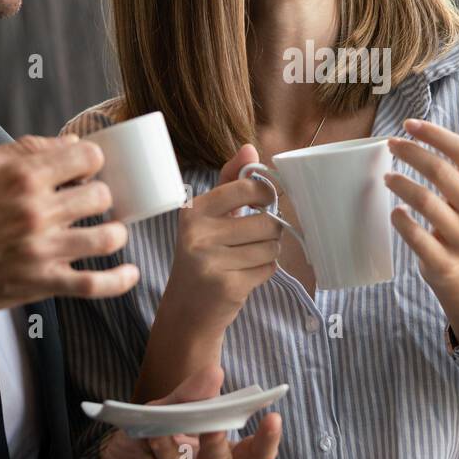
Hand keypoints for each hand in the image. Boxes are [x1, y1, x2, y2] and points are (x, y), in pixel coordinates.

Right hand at [0, 134, 137, 324]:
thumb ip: (22, 149)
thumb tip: (67, 143)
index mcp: (22, 176)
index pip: (87, 157)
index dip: (92, 160)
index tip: (86, 169)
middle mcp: (37, 211)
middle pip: (102, 195)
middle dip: (99, 195)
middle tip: (88, 201)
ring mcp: (43, 250)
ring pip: (108, 237)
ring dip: (113, 231)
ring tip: (106, 230)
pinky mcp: (43, 283)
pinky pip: (95, 285)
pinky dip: (120, 280)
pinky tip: (130, 272)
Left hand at [86, 365, 282, 458]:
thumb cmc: (148, 442)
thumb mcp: (165, 410)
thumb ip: (189, 395)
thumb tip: (214, 373)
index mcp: (226, 457)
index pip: (256, 453)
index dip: (267, 439)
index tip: (272, 417)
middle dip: (217, 445)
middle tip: (210, 425)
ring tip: (157, 436)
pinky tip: (144, 452)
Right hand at [164, 144, 280, 327]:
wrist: (187, 310)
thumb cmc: (203, 255)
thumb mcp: (208, 217)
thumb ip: (230, 182)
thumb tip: (250, 148)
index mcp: (194, 211)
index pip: (247, 188)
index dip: (266, 195)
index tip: (263, 202)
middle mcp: (198, 234)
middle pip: (266, 221)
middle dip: (269, 232)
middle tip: (253, 239)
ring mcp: (211, 261)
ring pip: (271, 246)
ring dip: (268, 253)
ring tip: (246, 258)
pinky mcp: (227, 285)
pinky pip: (268, 268)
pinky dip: (264, 271)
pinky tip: (244, 275)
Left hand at [384, 108, 458, 293]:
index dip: (434, 134)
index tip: (408, 124)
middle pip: (442, 173)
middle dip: (411, 153)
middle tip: (391, 145)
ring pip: (426, 202)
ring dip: (401, 184)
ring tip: (388, 177)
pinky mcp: (443, 263)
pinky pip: (416, 237)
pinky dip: (401, 220)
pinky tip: (395, 212)